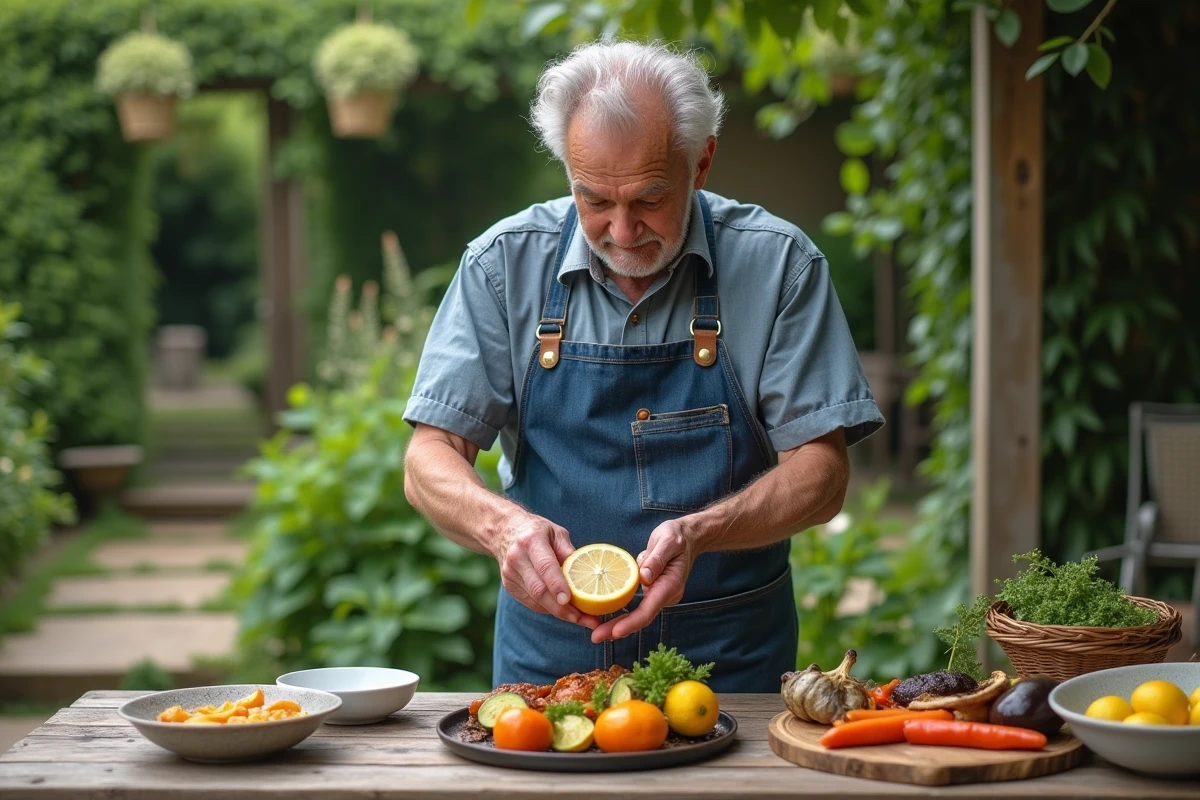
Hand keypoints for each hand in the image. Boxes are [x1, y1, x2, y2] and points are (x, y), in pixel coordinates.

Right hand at [494, 511, 598, 629]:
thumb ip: (568, 550)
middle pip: (539, 590)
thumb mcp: (555, 532)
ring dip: (559, 612)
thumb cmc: (536, 531)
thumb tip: (584, 572)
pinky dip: (549, 608)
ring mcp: (510, 574)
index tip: (569, 600)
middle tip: (584, 619)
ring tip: (580, 618)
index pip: (545, 566)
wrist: (503, 531)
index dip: (557, 585)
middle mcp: (517, 559)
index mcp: (531, 541)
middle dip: (562, 608)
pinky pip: (532, 602)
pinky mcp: (509, 586)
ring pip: (536, 600)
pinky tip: (564, 610)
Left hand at [591, 518, 697, 642]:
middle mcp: (667, 594)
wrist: (688, 537)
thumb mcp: (667, 541)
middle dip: (619, 629)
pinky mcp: (655, 592)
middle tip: (595, 637)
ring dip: (619, 625)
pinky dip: (624, 615)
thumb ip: (656, 559)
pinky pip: (639, 607)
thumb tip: (643, 577)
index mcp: (670, 585)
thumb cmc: (676, 536)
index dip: (631, 622)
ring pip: (639, 615)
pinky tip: (606, 619)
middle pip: (642, 618)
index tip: (615, 632)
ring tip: (597, 633)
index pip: (649, 609)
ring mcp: (661, 595)